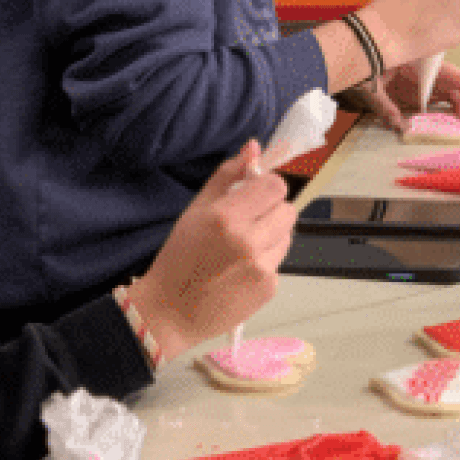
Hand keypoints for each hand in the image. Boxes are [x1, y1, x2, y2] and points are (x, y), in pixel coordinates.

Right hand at [128, 140, 295, 362]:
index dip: (265, 187)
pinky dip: (265, 260)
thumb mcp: (195, 209)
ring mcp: (262, 267)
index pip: (276, 186)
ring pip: (287, 234)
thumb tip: (254, 147)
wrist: (171, 311)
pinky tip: (240, 269)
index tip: (252, 195)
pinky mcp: (270, 288)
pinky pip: (279, 260)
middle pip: (288, 209)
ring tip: (241, 248)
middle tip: (246, 222)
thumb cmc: (179, 258)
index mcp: (227, 217)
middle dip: (270, 211)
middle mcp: (249, 242)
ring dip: (271, 235)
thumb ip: (227, 176)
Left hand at [351, 61, 459, 131]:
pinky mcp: (417, 89)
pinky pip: (438, 96)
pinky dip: (449, 107)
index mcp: (416, 64)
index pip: (447, 71)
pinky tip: (456, 119)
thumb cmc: (363, 66)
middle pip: (452, 84)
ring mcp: (422, 80)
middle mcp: (424, 71)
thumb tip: (397, 124)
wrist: (354, 58)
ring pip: (449, 91)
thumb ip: (384, 104)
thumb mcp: (371, 84)